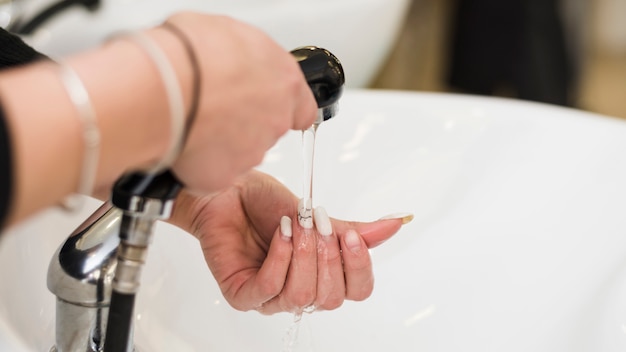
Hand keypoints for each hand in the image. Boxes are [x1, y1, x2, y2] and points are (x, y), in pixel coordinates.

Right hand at [166, 13, 317, 192]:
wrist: (162, 87)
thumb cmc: (190, 54)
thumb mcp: (227, 32)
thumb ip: (243, 55)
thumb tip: (233, 56)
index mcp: (284, 82)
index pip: (301, 107)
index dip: (281, 107)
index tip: (267, 104)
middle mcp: (274, 120)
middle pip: (266, 128)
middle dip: (243, 122)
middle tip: (213, 106)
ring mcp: (252, 152)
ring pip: (240, 152)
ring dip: (221, 141)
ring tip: (192, 120)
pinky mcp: (224, 176)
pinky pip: (212, 171)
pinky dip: (198, 162)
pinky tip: (181, 140)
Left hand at [169, 170, 410, 313]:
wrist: (229, 193)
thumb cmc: (267, 206)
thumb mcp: (318, 216)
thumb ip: (355, 229)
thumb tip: (397, 223)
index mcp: (323, 276)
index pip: (358, 291)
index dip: (359, 267)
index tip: (349, 236)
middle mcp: (299, 291)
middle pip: (331, 298)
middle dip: (327, 258)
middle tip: (316, 225)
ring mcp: (270, 298)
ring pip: (301, 296)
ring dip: (302, 255)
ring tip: (294, 226)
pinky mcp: (242, 295)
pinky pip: (270, 288)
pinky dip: (279, 258)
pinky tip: (279, 235)